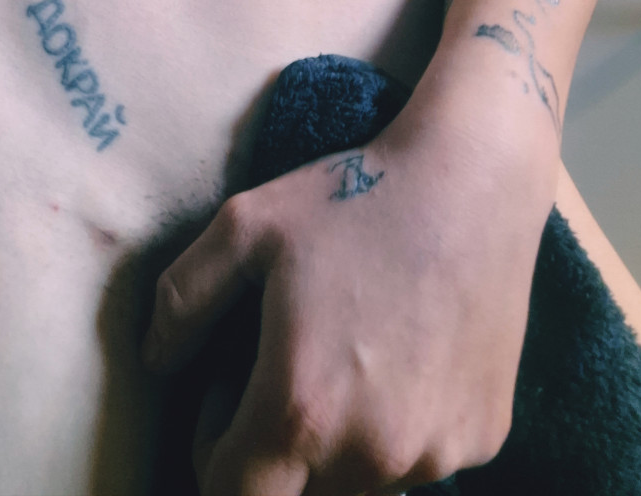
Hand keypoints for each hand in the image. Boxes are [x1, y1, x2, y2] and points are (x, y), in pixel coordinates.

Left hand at [142, 96, 553, 495]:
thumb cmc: (353, 197)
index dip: (213, 448)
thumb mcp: (245, 226)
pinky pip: (422, 457)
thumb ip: (182, 300)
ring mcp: (436, 453)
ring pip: (361, 481)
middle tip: (287, 362)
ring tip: (347, 353)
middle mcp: (371, 454)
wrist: (473, 177)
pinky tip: (406, 349)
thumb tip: (156, 360)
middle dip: (276, 446)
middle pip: (298, 494)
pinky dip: (401, 425)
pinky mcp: (484, 436)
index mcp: (300, 411)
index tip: (226, 391)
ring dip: (340, 441)